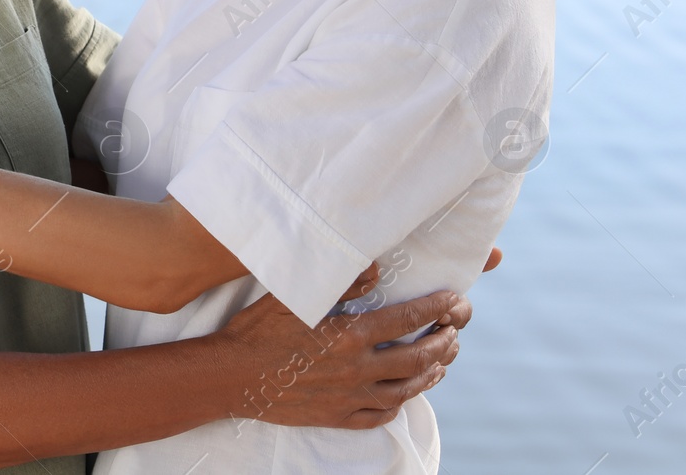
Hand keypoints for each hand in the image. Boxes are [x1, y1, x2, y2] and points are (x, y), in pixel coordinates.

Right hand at [218, 266, 466, 430]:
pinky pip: (379, 415)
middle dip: (444, 343)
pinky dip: (399, 404)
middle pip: (417, 357)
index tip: (455, 302)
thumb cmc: (257, 330)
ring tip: (442, 362)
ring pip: (405, 389)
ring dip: (430, 374)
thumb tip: (377, 268)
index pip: (408, 319)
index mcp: (349, 335)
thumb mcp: (293, 297)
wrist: (230, 377)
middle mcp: (357, 369)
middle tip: (455, 333)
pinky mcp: (336, 417)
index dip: (436, 309)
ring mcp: (349, 398)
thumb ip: (340, 282)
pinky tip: (404, 395)